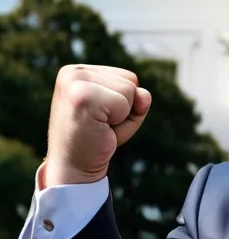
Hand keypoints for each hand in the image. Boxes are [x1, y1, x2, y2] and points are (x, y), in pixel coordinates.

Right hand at [43, 65, 150, 186]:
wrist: (75, 167)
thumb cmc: (98, 140)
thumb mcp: (124, 115)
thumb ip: (138, 100)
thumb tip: (144, 94)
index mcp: (79, 71)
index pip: (128, 77)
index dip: (125, 103)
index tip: (102, 117)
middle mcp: (73, 72)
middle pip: (131, 81)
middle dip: (125, 109)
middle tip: (101, 125)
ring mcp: (75, 82)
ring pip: (130, 91)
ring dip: (122, 115)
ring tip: (100, 126)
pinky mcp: (81, 97)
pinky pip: (124, 104)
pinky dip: (120, 122)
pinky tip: (99, 128)